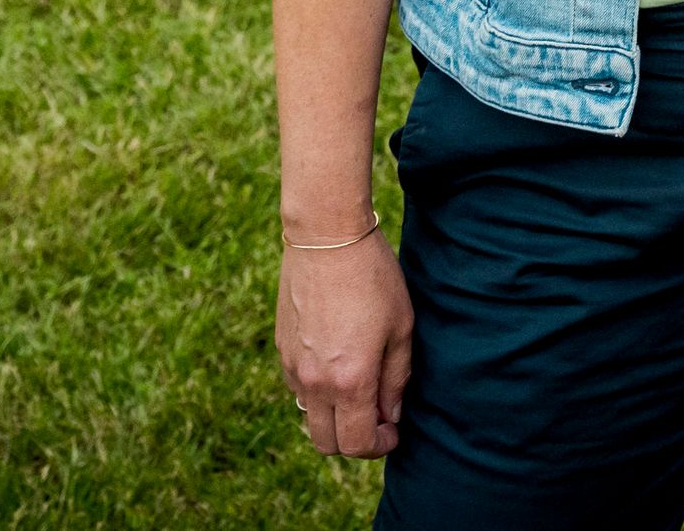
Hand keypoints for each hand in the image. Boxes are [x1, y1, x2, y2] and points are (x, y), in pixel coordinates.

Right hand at [277, 231, 413, 460]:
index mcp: (350, 380)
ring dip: (334, 415)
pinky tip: (338, 361)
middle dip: (353, 440)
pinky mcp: (282, 349)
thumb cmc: (373, 278)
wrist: (326, 237)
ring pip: (310, 417)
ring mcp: (293, 367)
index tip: (392, 430)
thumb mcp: (401, 327)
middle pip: (327, 443)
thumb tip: (390, 415)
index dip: (378, 446)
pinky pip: (298, 389)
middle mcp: (315, 382)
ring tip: (359, 385)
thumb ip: (396, 379)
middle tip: (376, 415)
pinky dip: (318, 391)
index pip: (356, 444)